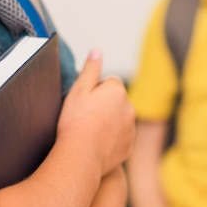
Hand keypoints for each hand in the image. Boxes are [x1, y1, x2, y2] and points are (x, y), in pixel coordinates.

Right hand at [58, 50, 135, 174]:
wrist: (81, 155)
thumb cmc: (76, 121)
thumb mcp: (78, 89)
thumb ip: (90, 69)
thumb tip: (97, 51)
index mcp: (118, 90)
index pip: (108, 83)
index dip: (94, 92)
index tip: (84, 103)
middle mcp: (130, 107)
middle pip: (116, 101)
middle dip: (104, 106)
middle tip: (85, 118)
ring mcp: (131, 128)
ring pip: (119, 120)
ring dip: (109, 123)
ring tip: (90, 132)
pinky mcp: (129, 146)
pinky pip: (121, 139)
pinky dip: (112, 140)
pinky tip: (97, 144)